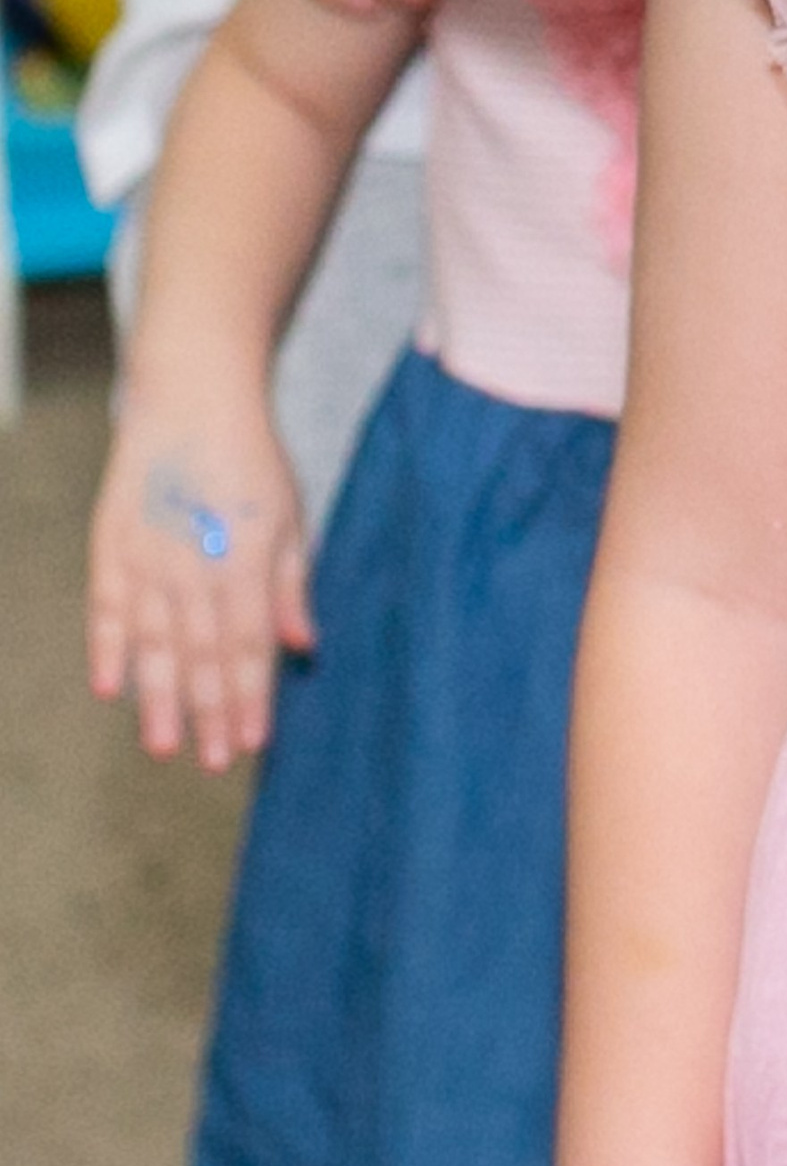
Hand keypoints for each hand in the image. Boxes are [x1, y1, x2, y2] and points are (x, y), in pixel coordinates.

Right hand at [89, 394, 309, 769]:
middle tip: (213, 764)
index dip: (250, 697)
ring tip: (164, 748)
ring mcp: (148, 555)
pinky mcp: (111, 543)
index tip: (254, 743)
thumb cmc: (251, 463)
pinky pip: (106, 605)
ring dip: (158, 698)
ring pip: (154, 641)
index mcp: (247, 560)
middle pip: (202, 654)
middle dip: (209, 713)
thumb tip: (301, 648)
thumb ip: (292, 586)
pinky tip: (108, 688)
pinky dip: (106, 647)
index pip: (249, 645)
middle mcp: (195, 564)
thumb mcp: (290, 519)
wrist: (191, 401)